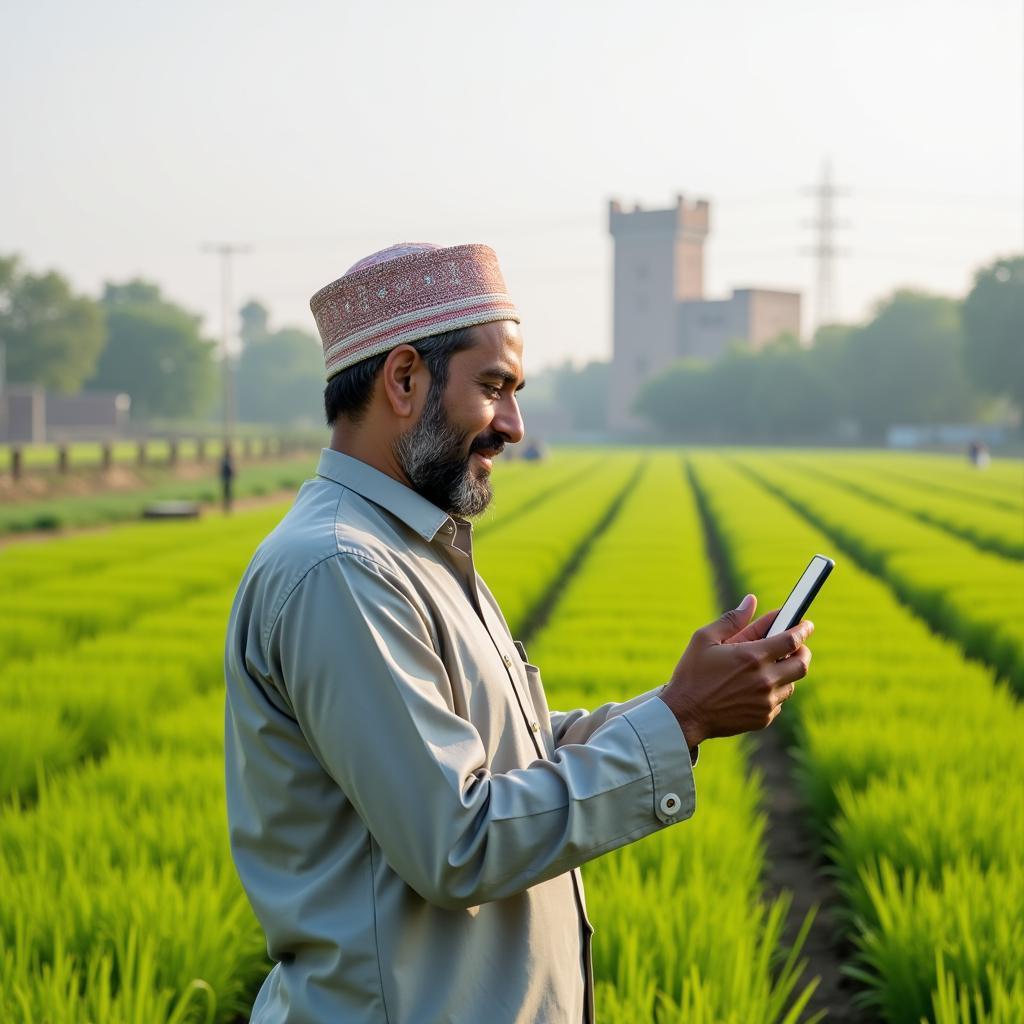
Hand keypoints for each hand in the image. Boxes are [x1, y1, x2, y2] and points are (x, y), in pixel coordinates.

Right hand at [659, 595, 812, 747]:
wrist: (684, 715)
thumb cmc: (692, 674)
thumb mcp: (705, 639)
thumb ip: (732, 620)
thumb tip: (751, 601)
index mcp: (752, 657)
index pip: (792, 640)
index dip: (802, 630)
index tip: (806, 624)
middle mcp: (764, 680)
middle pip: (802, 664)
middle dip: (803, 651)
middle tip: (797, 647)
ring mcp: (766, 702)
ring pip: (791, 684)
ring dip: (786, 672)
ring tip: (769, 667)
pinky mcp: (763, 718)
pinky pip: (779, 702)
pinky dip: (774, 692)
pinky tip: (756, 688)